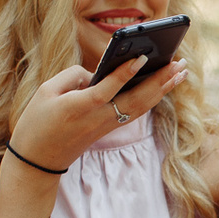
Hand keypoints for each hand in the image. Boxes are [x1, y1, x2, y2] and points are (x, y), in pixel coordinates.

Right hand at [8, 57, 188, 169]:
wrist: (38, 160)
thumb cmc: (37, 122)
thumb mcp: (45, 92)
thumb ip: (72, 75)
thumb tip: (98, 71)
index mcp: (79, 107)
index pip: (107, 89)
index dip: (124, 73)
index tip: (141, 57)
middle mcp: (98, 118)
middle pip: (135, 99)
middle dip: (159, 81)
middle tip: (179, 62)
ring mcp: (106, 126)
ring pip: (141, 107)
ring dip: (163, 89)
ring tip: (181, 72)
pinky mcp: (109, 129)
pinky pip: (136, 112)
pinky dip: (153, 98)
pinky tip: (164, 87)